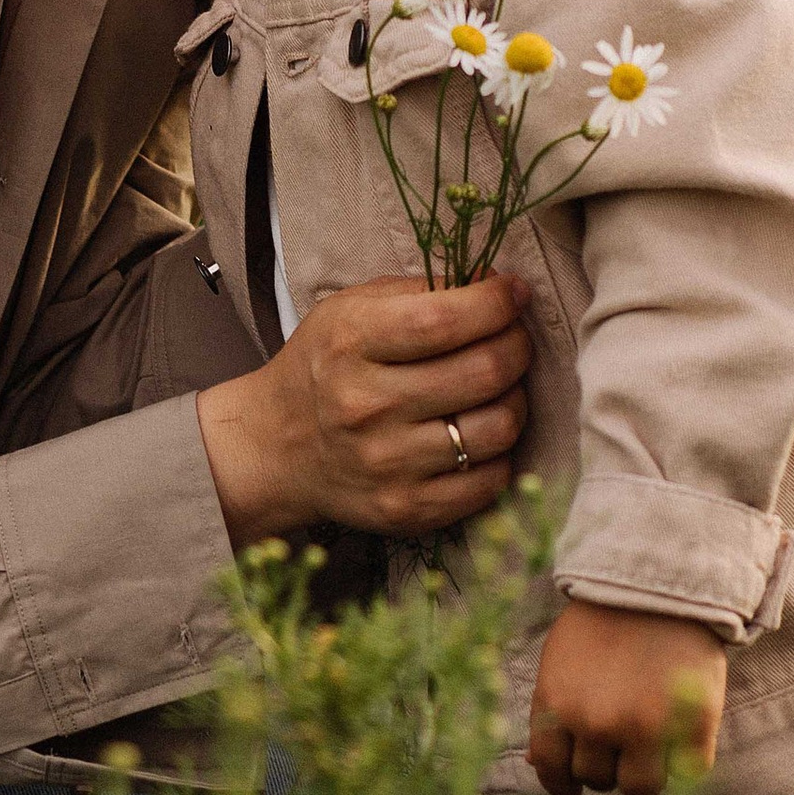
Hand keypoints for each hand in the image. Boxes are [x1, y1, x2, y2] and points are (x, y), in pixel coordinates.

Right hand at [196, 274, 530, 546]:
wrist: (276, 447)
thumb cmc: (325, 365)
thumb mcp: (351, 309)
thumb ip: (421, 291)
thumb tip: (498, 286)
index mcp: (352, 342)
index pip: (444, 319)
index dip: (496, 303)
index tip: (513, 294)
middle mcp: (367, 405)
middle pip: (484, 371)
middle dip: (517, 346)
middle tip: (513, 338)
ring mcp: (388, 464)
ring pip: (498, 427)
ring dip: (516, 399)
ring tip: (500, 388)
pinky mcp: (406, 509)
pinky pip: (490, 481)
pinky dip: (502, 452)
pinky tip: (482, 433)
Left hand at [527, 600, 727, 794]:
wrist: (662, 578)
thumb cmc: (604, 620)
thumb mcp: (560, 661)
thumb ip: (550, 714)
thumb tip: (536, 765)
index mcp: (558, 705)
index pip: (552, 771)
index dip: (564, 782)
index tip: (577, 780)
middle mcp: (598, 723)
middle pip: (599, 781)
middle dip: (608, 764)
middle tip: (622, 735)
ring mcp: (648, 728)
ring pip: (640, 788)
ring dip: (644, 770)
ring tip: (651, 740)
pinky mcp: (694, 725)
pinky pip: (689, 771)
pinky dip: (687, 759)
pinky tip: (683, 733)